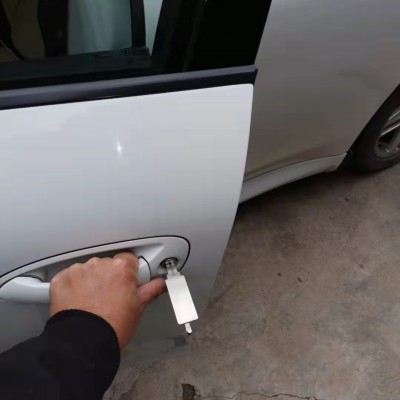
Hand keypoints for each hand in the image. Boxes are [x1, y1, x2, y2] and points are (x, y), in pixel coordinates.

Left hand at [49, 252, 165, 348]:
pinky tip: (77, 301)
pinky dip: (72, 286)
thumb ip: (151, 289)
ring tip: (92, 301)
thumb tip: (160, 283)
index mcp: (121, 267)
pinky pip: (69, 277)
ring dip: (90, 280)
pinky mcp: (62, 279)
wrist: (84, 342)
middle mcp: (100, 264)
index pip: (129, 259)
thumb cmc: (112, 326)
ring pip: (88, 270)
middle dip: (109, 276)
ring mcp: (79, 271)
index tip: (128, 282)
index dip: (129, 272)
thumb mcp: (138, 307)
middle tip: (110, 296)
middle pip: (108, 264)